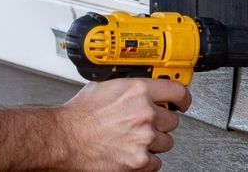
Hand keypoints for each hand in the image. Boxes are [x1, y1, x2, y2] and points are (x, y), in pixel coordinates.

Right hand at [56, 78, 191, 171]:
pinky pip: (156, 162)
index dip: (183, 98)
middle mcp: (145, 113)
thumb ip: (129, 86)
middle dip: (160, 122)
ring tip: (133, 138)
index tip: (182, 102)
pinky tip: (132, 152)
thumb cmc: (79, 114)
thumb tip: (140, 85)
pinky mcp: (139, 161)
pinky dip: (146, 159)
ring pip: (166, 142)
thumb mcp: (106, 86)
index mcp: (138, 91)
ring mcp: (144, 138)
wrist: (64, 138)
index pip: (177, 92)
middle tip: (144, 124)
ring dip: (154, 141)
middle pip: (172, 120)